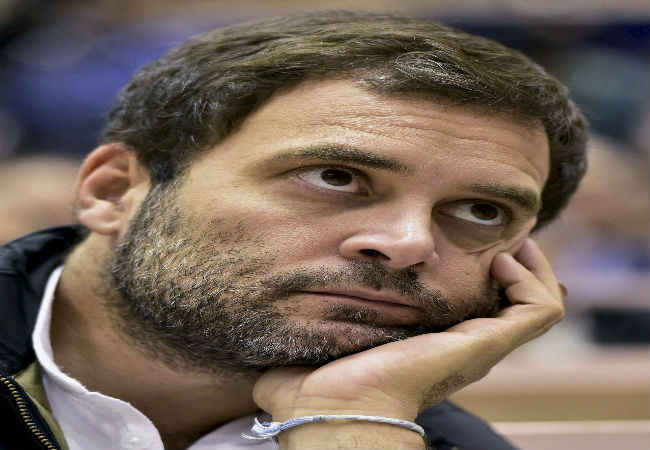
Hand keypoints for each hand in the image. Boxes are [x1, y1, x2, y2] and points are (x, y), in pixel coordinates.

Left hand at [252, 239, 564, 447]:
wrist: (330, 408)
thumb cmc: (315, 385)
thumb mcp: (319, 335)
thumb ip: (305, 317)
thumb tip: (276, 303)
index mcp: (429, 346)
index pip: (472, 310)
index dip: (478, 277)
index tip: (471, 244)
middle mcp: (462, 347)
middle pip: (511, 304)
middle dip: (511, 264)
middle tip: (498, 236)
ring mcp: (478, 346)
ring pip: (536, 303)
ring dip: (529, 268)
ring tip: (507, 243)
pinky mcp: (486, 343)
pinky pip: (539, 309)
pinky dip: (531, 279)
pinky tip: (502, 258)